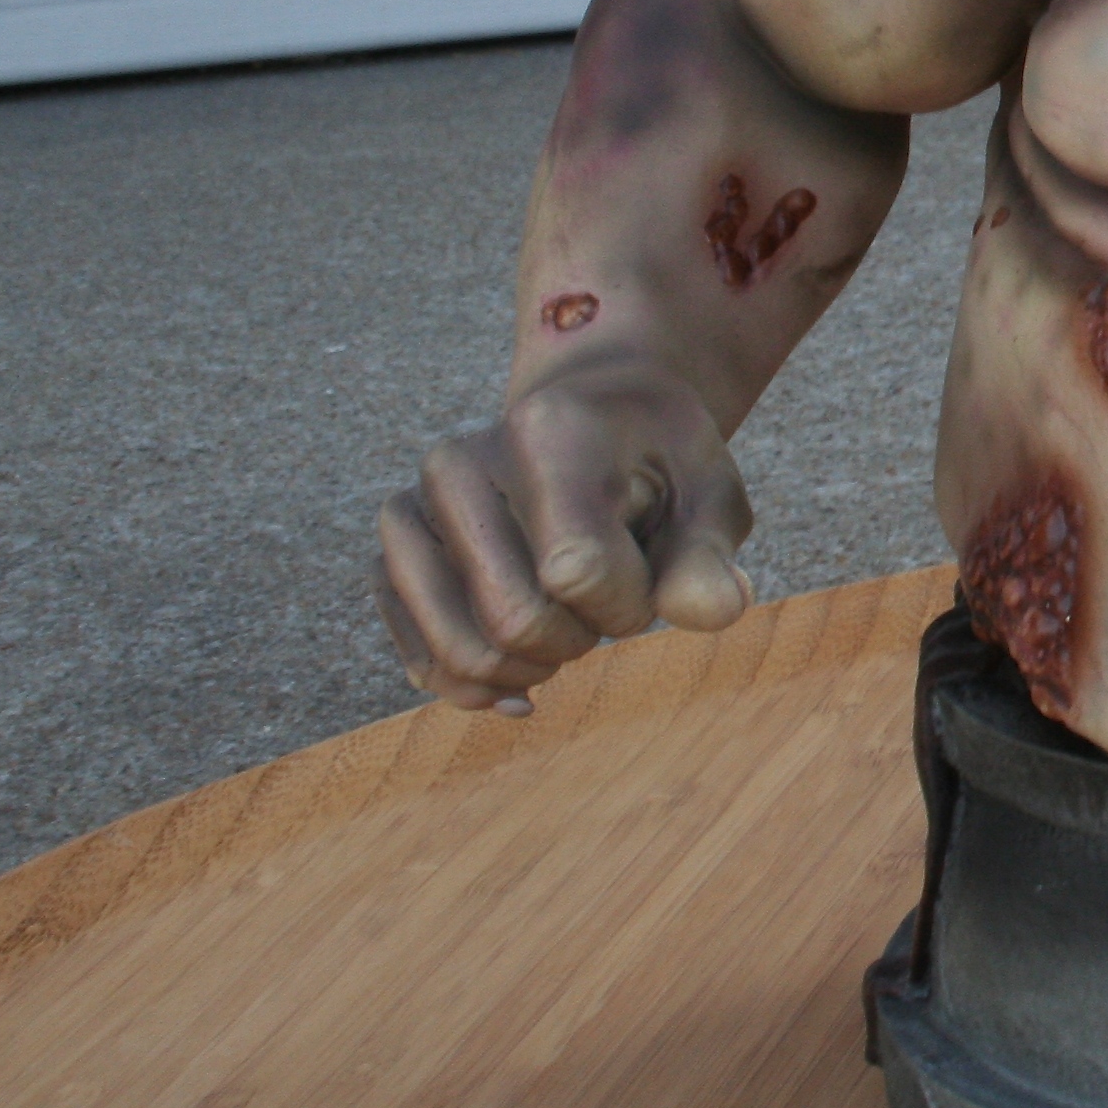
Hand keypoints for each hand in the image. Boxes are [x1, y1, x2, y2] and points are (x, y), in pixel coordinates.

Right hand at [371, 362, 755, 712]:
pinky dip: (480, 687)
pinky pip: (423, 661)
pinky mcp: (390, 554)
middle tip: (606, 596)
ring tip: (566, 622)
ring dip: (532, 667)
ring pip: (462, 653)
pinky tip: (525, 674)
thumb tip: (717, 612)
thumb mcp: (709, 497)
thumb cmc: (660, 464)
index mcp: (546, 433)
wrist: (595, 420)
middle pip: (517, 623)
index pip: (579, 573)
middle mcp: (458, 462)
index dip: (629, 602)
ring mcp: (413, 507)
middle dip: (582, 638)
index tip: (648, 565)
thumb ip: (708, 559)